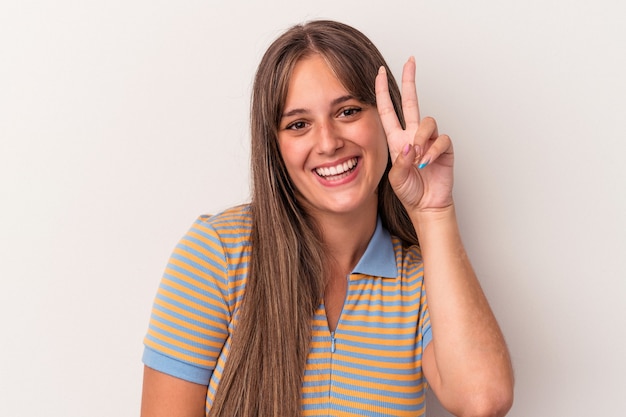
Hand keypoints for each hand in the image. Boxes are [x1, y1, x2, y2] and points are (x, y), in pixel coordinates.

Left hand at [375, 57, 453, 210]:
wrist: (427, 205)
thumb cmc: (409, 192)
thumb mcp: (396, 178)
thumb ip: (401, 162)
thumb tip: (411, 145)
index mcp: (396, 139)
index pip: (388, 110)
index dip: (382, 91)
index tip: (379, 72)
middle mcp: (413, 135)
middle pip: (411, 101)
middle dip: (410, 80)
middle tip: (410, 61)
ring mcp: (429, 140)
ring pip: (428, 121)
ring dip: (421, 139)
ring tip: (418, 158)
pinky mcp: (445, 148)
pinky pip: (441, 140)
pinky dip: (433, 151)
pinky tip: (427, 163)